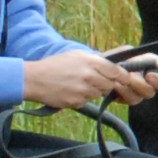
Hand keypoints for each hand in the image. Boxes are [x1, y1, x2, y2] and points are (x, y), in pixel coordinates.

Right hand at [24, 49, 157, 110]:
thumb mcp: (77, 55)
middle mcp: (89, 76)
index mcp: (90, 62)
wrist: (34, 79)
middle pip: (110, 85)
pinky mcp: (76, 102)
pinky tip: (71, 91)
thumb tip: (118, 62)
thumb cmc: (55, 65)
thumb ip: (97, 59)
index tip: (124, 78)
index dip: (122, 76)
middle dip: (106, 84)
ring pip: (99, 94)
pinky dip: (82, 98)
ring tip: (78, 84)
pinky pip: (87, 101)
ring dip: (93, 91)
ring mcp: (83, 90)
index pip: (116, 71)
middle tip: (94, 81)